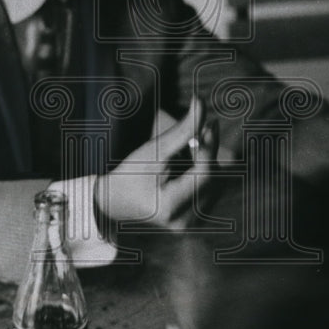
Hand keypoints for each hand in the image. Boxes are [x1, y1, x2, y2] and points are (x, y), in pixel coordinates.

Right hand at [94, 97, 218, 231]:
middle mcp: (184, 222)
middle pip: (214, 180)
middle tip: (201, 131)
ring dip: (205, 164)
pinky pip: (208, 193)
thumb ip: (182, 130)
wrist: (114, 201)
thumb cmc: (130, 174)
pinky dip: (202, 176)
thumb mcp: (154, 151)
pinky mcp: (193, 222)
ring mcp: (190, 225)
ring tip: (184, 155)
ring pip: (214, 186)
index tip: (210, 123)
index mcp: (171, 206)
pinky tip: (184, 169)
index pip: (206, 174)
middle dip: (208, 154)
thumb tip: (201, 103)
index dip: (210, 146)